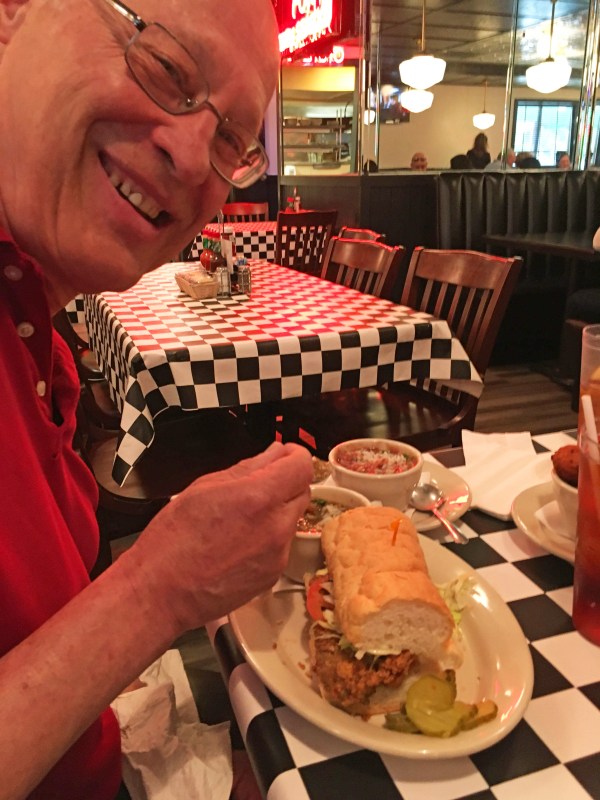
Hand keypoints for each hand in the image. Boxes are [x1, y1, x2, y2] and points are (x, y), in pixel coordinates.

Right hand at [121, 442, 311, 634]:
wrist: (162, 592)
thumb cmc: (173, 541)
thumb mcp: (203, 488)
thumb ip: (247, 468)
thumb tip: (273, 454)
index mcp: (258, 499)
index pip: (302, 466)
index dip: (293, 455)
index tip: (283, 455)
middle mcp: (275, 527)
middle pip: (302, 491)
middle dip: (284, 482)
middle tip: (255, 485)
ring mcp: (278, 555)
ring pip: (291, 519)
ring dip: (275, 511)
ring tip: (238, 520)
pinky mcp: (273, 574)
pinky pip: (281, 545)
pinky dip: (268, 538)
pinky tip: (238, 542)